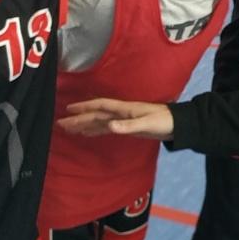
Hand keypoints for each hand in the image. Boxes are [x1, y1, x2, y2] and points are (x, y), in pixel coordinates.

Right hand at [59, 98, 173, 139]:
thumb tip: (109, 126)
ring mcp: (124, 120)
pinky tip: (87, 134)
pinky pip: (106, 128)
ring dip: (84, 124)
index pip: (101, 106)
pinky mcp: (127, 127)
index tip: (68, 109)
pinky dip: (95, 130)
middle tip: (60, 123)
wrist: (178, 125)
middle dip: (79, 118)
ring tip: (68, 129)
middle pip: (96, 115)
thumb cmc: (164, 122)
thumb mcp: (147, 124)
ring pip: (99, 121)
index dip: (85, 107)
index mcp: (125, 109)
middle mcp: (121, 113)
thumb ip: (128, 126)